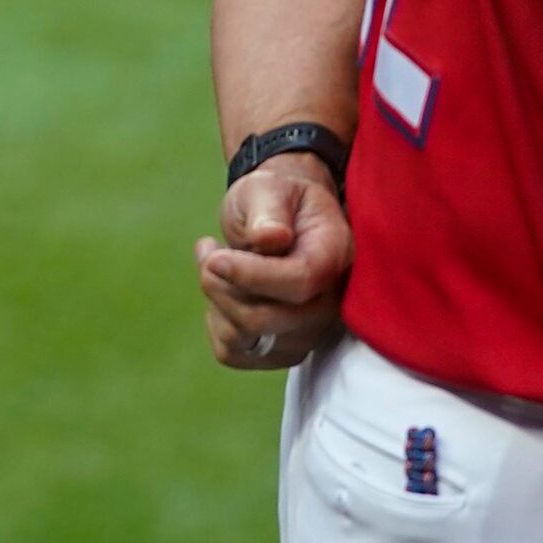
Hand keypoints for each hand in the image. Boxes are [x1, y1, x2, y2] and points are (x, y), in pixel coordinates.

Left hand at [194, 152, 353, 369]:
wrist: (279, 220)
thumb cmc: (276, 200)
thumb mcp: (269, 188)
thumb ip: (270, 210)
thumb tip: (271, 238)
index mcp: (335, 256)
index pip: (300, 282)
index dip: (251, 275)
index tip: (214, 257)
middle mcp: (330, 302)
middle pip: (267, 319)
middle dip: (222, 287)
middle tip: (207, 251)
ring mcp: (309, 332)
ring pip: (245, 339)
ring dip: (216, 301)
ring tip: (213, 261)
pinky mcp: (283, 350)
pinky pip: (234, 353)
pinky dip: (216, 323)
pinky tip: (222, 291)